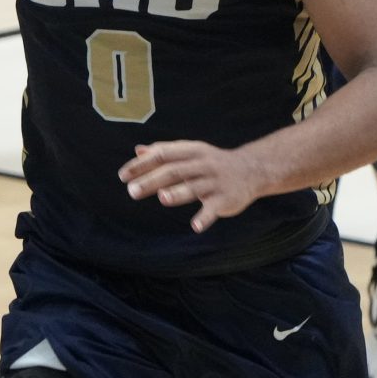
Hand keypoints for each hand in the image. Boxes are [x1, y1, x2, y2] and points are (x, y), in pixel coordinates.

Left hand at [121, 140, 265, 232]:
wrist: (252, 169)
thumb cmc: (212, 162)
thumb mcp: (191, 152)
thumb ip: (165, 152)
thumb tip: (138, 151)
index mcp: (191, 151)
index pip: (163, 155)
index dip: (143, 164)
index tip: (123, 176)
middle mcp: (203, 164)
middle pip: (175, 171)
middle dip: (153, 180)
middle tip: (132, 191)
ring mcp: (215, 182)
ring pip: (194, 187)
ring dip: (178, 193)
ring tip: (163, 198)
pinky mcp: (225, 199)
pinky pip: (213, 209)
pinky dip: (205, 218)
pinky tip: (195, 226)